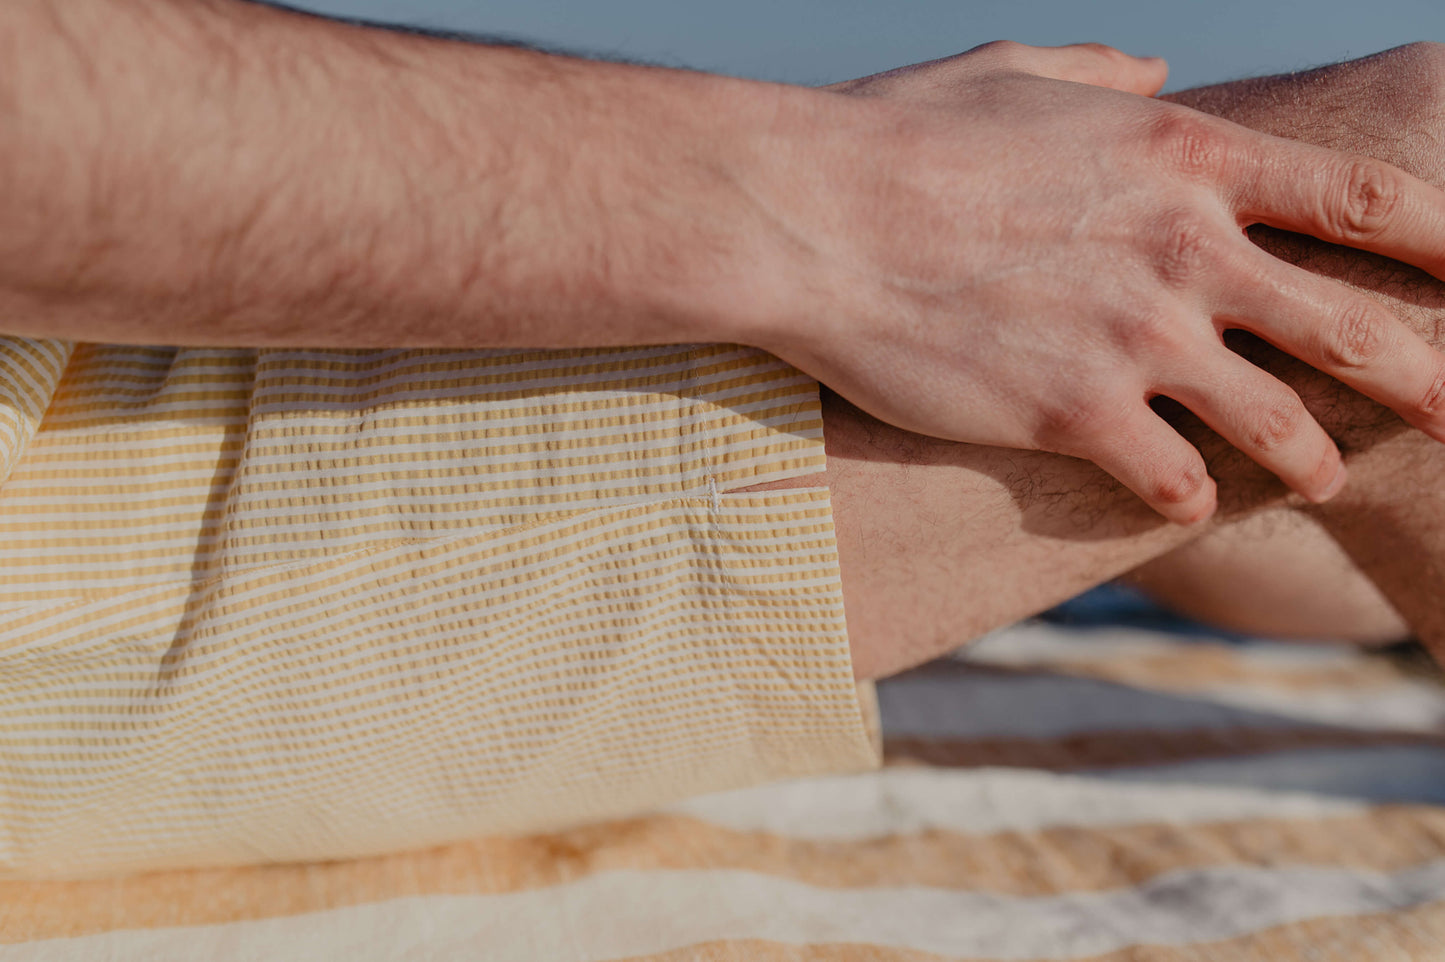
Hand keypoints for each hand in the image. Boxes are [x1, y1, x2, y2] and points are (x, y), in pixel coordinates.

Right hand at [747, 41, 1444, 523]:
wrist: (806, 216)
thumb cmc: (895, 134)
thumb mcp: (1014, 72)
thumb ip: (1107, 76)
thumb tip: (1157, 72)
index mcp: (1184, 158)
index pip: (1366, 200)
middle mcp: (1182, 250)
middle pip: (1354, 326)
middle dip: (1428, 377)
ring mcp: (1131, 338)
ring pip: (1277, 423)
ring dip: (1312, 459)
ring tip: (1326, 479)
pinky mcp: (1070, 415)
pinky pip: (1173, 480)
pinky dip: (1189, 497)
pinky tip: (1183, 501)